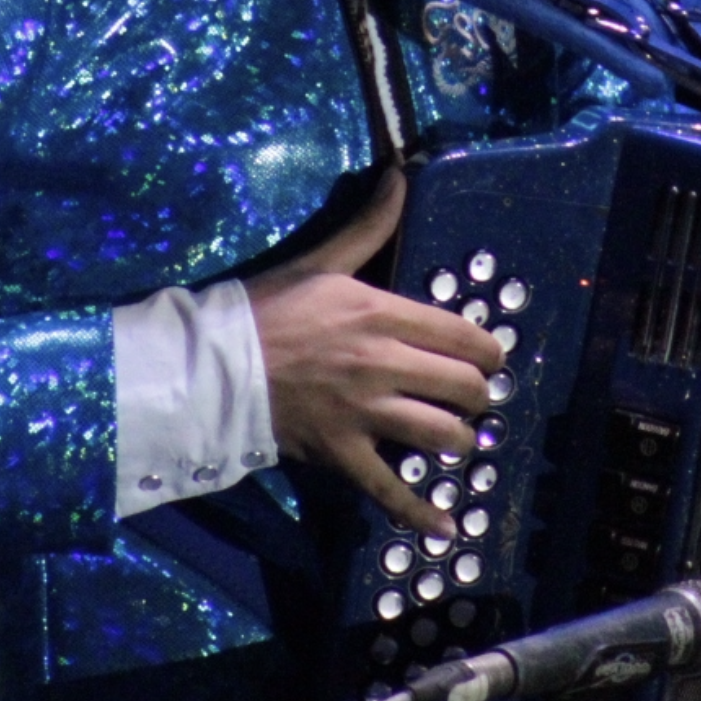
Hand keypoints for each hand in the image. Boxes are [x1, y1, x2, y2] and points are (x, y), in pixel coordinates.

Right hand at [247, 164, 502, 537]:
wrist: (212, 365)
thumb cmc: (268, 307)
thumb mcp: (323, 260)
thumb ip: (370, 224)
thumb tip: (403, 174)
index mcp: (382, 314)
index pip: (462, 334)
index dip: (487, 348)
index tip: (488, 354)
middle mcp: (383, 365)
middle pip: (463, 386)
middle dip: (477, 392)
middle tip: (472, 394)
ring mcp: (365, 414)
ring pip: (441, 436)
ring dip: (459, 439)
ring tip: (459, 436)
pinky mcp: (343, 454)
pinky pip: (390, 491)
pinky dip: (420, 513)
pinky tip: (446, 526)